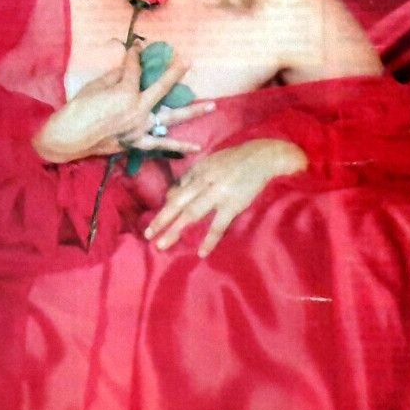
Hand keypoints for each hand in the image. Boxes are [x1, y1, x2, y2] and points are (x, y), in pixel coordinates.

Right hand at [32, 44, 214, 162]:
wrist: (67, 138)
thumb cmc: (78, 109)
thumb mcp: (96, 86)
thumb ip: (116, 76)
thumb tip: (128, 68)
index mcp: (126, 92)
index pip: (135, 69)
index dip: (135, 57)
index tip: (137, 49)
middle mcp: (138, 110)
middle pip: (162, 89)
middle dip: (175, 74)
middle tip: (189, 63)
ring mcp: (139, 128)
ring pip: (170, 119)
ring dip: (192, 111)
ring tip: (212, 106)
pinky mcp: (136, 143)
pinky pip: (161, 146)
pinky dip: (179, 147)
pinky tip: (197, 147)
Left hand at [144, 139, 307, 257]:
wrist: (262, 156)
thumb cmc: (235, 160)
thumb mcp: (209, 162)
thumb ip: (191, 177)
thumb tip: (173, 193)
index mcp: (198, 172)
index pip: (177, 192)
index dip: (165, 208)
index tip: (154, 223)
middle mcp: (204, 182)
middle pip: (178, 203)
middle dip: (162, 219)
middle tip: (148, 235)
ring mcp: (217, 194)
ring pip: (191, 214)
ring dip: (175, 230)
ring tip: (162, 244)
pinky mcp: (233, 204)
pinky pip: (218, 225)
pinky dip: (209, 239)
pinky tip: (201, 252)